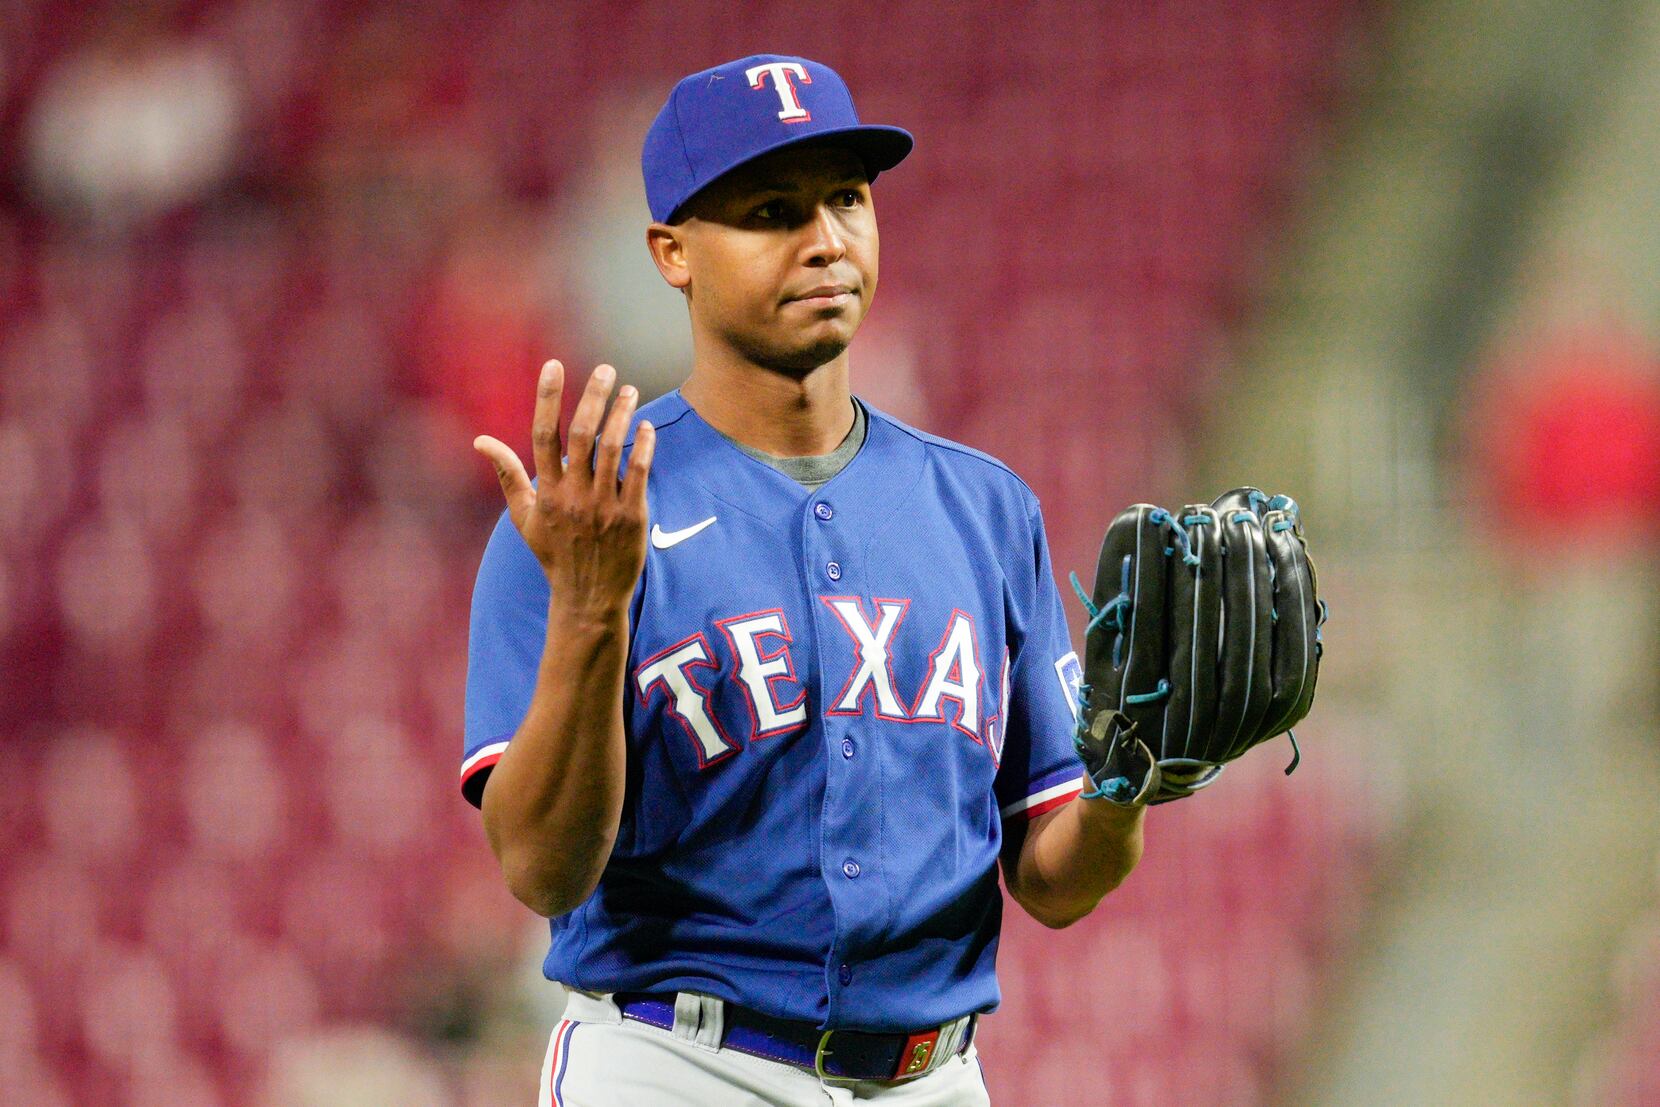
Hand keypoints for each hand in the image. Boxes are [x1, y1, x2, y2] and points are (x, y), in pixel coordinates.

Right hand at [473, 360, 655, 618]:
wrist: (587, 598)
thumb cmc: (554, 553)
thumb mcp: (524, 517)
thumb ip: (508, 475)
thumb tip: (480, 441)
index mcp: (545, 492)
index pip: (542, 435)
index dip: (547, 397)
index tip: (554, 365)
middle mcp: (572, 496)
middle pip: (581, 435)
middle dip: (593, 397)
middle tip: (607, 370)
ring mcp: (603, 506)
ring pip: (613, 449)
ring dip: (622, 414)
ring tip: (630, 391)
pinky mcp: (631, 517)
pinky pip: (639, 473)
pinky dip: (644, 446)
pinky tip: (646, 427)